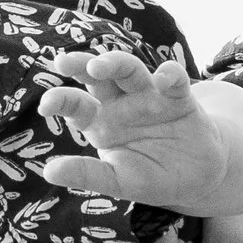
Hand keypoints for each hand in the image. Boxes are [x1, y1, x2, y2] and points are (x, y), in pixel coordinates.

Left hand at [37, 49, 242, 217]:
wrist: (196, 179)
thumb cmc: (151, 176)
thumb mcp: (118, 181)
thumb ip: (87, 174)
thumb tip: (48, 172)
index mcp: (101, 122)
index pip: (76, 105)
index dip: (60, 100)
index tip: (45, 106)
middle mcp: (122, 103)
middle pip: (99, 76)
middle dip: (81, 64)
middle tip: (62, 62)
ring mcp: (150, 97)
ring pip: (131, 69)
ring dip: (116, 63)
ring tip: (98, 66)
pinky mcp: (180, 99)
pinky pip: (174, 80)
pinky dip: (170, 75)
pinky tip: (163, 79)